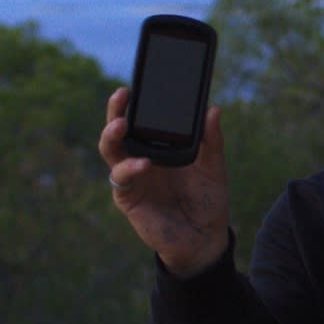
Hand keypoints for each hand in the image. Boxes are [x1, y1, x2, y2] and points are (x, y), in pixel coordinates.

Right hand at [98, 87, 229, 276]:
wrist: (205, 240)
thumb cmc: (207, 202)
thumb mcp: (213, 167)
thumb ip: (211, 140)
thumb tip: (213, 109)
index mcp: (158, 147)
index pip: (141, 119)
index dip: (136, 102)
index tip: (139, 83)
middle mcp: (140, 158)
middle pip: (118, 129)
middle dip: (116, 110)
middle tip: (122, 94)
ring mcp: (132, 177)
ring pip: (111, 150)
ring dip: (112, 135)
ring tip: (122, 123)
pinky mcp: (128, 198)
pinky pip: (121, 179)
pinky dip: (129, 169)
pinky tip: (143, 163)